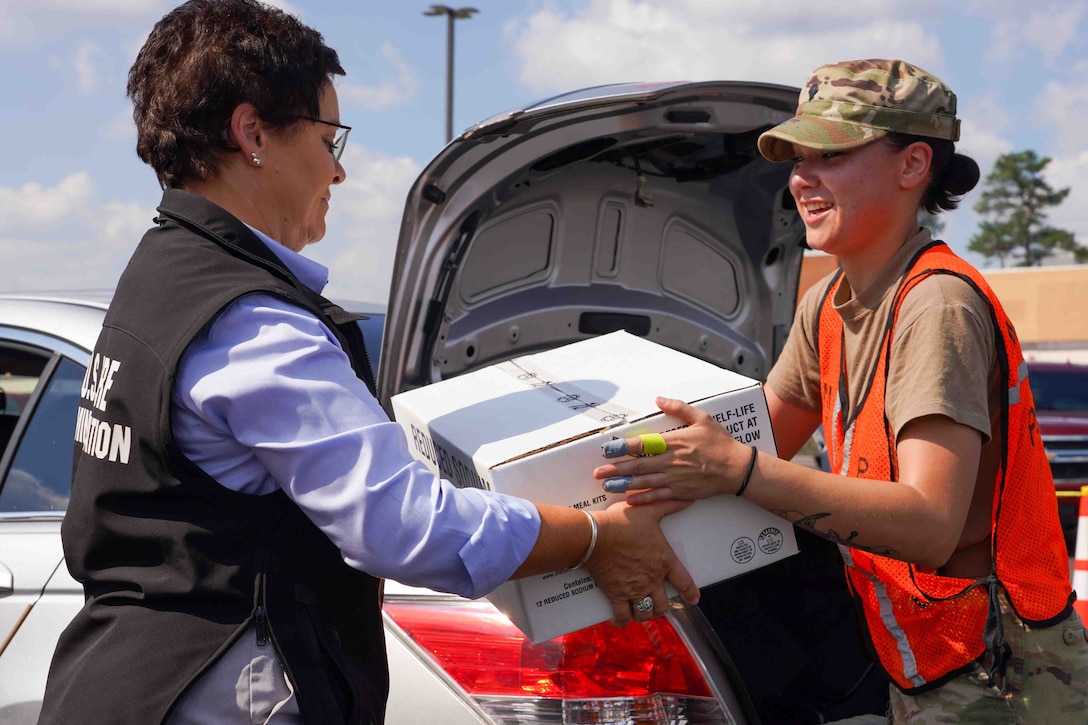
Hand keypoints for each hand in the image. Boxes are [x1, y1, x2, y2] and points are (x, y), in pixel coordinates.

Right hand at [584, 499, 699, 625]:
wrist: (596, 536)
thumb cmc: (622, 522)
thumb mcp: (648, 511)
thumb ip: (669, 506)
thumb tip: (688, 499)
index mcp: (664, 561)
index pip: (684, 582)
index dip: (691, 592)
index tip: (694, 599)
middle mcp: (652, 579)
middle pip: (663, 604)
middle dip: (662, 607)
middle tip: (658, 604)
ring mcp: (634, 589)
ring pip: (645, 612)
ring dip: (645, 614)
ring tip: (642, 611)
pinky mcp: (616, 594)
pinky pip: (622, 616)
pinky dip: (623, 619)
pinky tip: (622, 618)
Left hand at [593, 397, 749, 502]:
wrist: (737, 468)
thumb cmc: (720, 443)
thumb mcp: (702, 418)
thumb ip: (679, 408)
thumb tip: (659, 399)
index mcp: (674, 442)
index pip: (643, 445)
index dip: (623, 448)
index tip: (607, 449)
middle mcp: (672, 461)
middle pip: (638, 466)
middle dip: (616, 469)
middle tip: (598, 472)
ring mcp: (675, 479)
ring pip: (645, 483)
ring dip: (624, 485)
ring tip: (607, 486)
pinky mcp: (681, 492)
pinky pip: (658, 496)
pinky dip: (643, 499)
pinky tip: (629, 501)